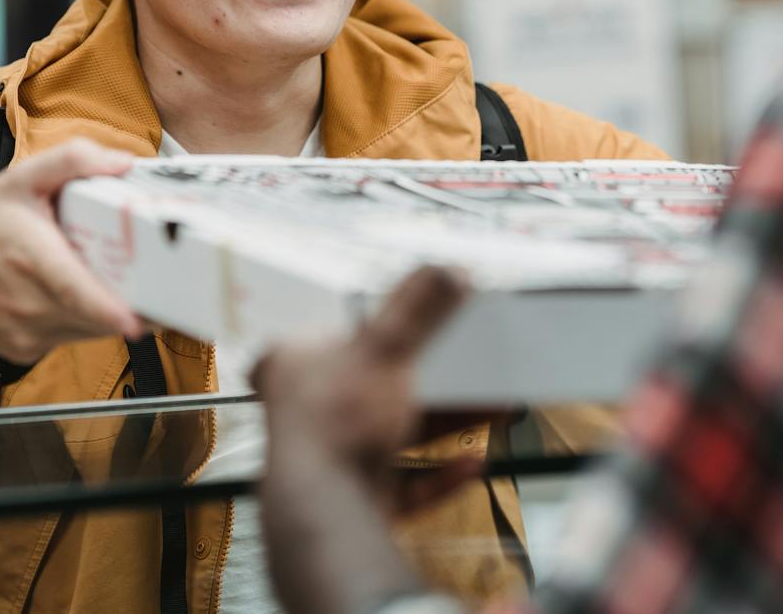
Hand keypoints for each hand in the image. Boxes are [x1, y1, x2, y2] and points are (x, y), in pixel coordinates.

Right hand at [0, 139, 142, 376]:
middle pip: (101, 317)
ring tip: (121, 281)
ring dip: (112, 311)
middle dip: (137, 303)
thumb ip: (71, 161)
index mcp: (33, 262)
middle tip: (164, 281)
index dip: (114, 312)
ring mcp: (29, 334)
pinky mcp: (27, 351)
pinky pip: (72, 336)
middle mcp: (31, 306)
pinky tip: (75, 293)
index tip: (142, 320)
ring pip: (91, 331)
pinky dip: (84, 319)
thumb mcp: (16, 181)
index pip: (79, 295)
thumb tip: (123, 162)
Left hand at [254, 266, 482, 515]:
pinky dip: (438, 474)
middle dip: (431, 380)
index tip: (409, 324)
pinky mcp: (352, 500)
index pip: (326, 331)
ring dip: (444, 422)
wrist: (324, 512)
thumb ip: (418, 308)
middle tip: (467, 366)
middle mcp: (303, 412)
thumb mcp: (386, 347)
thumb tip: (448, 270)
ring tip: (490, 408)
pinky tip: (472, 462)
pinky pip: (403, 483)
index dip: (367, 326)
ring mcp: (327, 460)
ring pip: (395, 433)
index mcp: (292, 364)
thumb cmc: (334, 422)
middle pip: (375, 385)